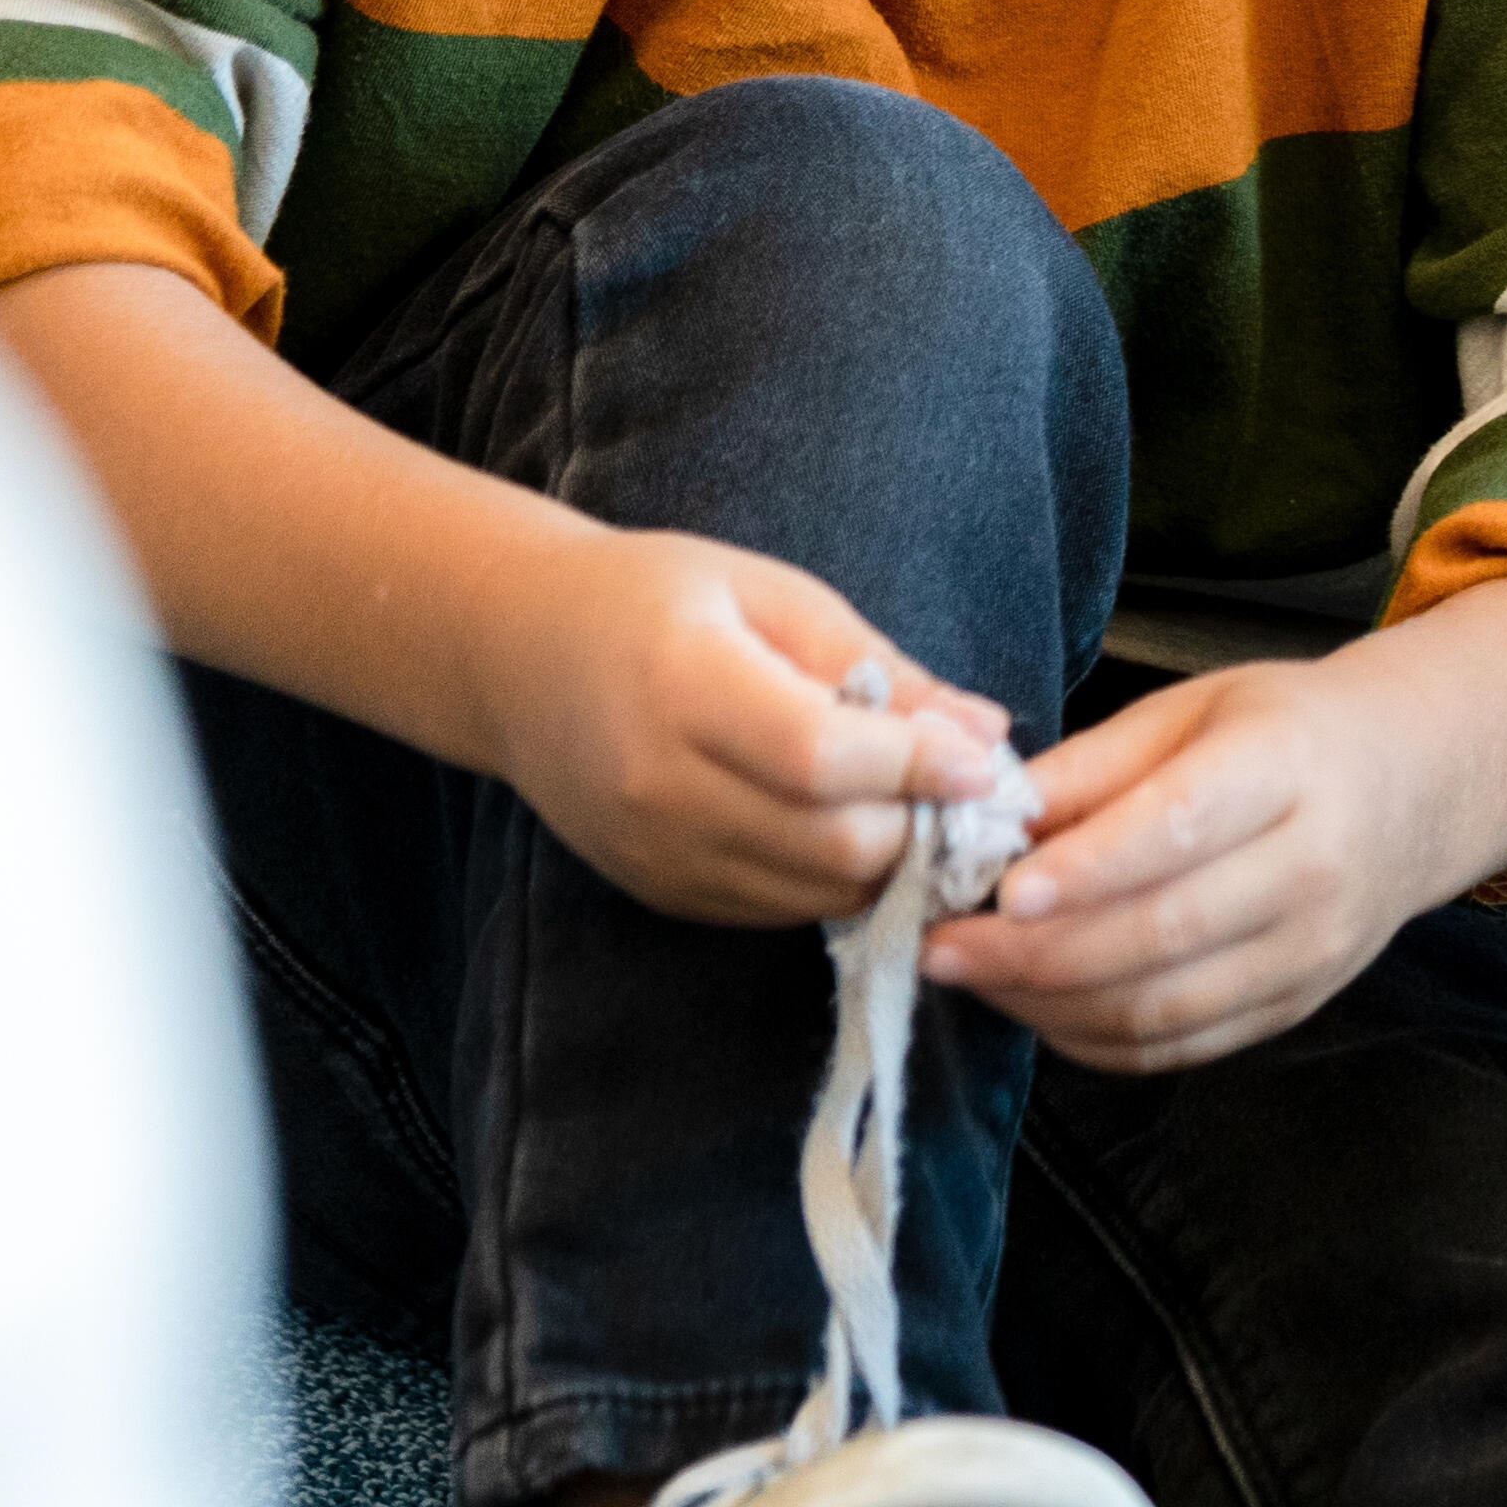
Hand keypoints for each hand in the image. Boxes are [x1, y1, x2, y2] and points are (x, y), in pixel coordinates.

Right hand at [467, 527, 1019, 927]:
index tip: (982, 763)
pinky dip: (831, 881)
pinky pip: (777, 910)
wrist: (521, 656)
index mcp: (687, 687)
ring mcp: (655, 850)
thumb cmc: (657, 600)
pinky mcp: (660, 890)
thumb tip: (985, 732)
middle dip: (916, 824)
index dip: (918, 767)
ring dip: (884, 862)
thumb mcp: (774, 597)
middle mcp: (660, 785)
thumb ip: (881, 668)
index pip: (824, 758)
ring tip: (911, 806)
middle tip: (953, 788)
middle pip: (831, 843)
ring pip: (815, 893)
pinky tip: (845, 826)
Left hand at [923, 574, 1506, 1074]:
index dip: (1089, 870)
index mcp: (1288, 770)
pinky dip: (1093, 1038)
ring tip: (973, 977)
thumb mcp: (1195, 709)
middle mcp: (1313, 868)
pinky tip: (1037, 1005)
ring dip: (1050, 1005)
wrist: (1415, 786)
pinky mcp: (1296, 1005)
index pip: (1183, 829)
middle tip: (941, 946)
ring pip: (1165, 1007)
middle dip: (1035, 954)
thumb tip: (985, 819)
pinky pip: (1180, 1045)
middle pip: (1164, 934)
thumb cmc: (1287, 733)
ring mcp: (1311, 951)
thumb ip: (1091, 768)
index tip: (1000, 893)